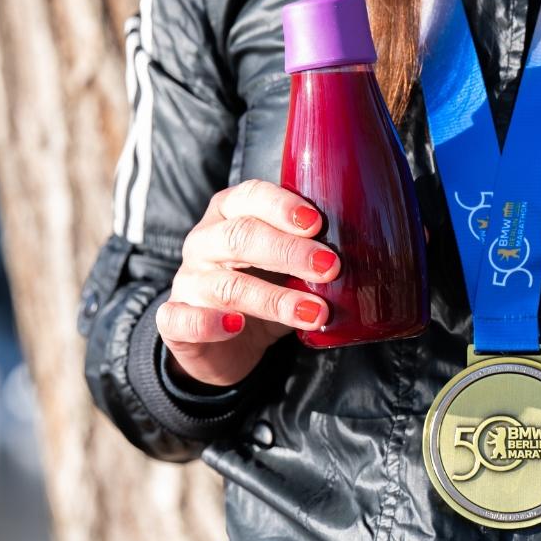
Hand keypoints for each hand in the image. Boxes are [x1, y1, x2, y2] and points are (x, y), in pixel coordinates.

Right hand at [155, 179, 340, 386]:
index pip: (250, 197)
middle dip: (289, 251)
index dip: (282, 207)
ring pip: (226, 284)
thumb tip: (366, 255)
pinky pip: (182, 318)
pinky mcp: (175, 320)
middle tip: (330, 267)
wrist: (221, 343)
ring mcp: (188, 281)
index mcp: (230, 215)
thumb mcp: (288, 267)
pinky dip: (208, 322)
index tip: (316, 223)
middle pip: (241, 236)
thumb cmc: (262, 288)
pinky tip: (236, 325)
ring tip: (315, 312)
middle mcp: (204, 242)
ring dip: (274, 299)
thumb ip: (312, 254)